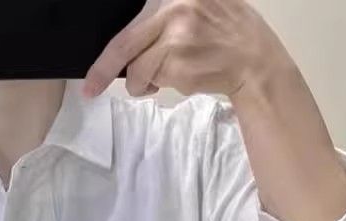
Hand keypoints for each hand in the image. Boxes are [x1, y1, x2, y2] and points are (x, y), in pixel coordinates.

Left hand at [84, 0, 287, 98]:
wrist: (254, 59)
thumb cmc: (224, 30)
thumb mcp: (198, 3)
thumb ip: (166, 11)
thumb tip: (131, 37)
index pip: (132, 19)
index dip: (110, 46)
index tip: (93, 63)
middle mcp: (174, 8)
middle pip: (123, 45)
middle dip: (101, 71)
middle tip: (90, 87)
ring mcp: (176, 39)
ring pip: (137, 70)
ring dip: (140, 82)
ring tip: (160, 77)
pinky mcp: (180, 67)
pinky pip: (155, 81)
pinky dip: (160, 85)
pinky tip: (181, 75)